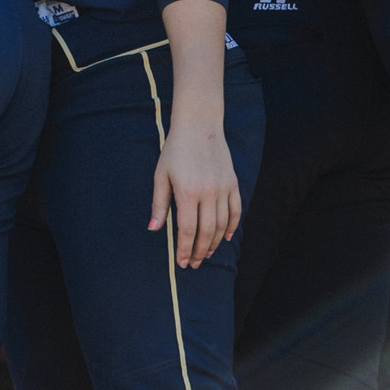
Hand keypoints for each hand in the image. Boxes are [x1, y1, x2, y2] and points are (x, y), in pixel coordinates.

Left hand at [150, 102, 240, 266]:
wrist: (199, 126)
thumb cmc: (175, 150)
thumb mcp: (161, 176)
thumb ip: (159, 204)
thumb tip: (154, 229)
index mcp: (187, 193)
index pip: (188, 230)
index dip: (185, 249)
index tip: (182, 262)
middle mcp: (208, 193)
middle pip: (206, 232)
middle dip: (200, 252)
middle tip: (194, 263)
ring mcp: (223, 188)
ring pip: (222, 225)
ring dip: (214, 243)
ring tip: (207, 254)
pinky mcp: (233, 183)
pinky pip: (236, 211)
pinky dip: (232, 226)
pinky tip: (225, 237)